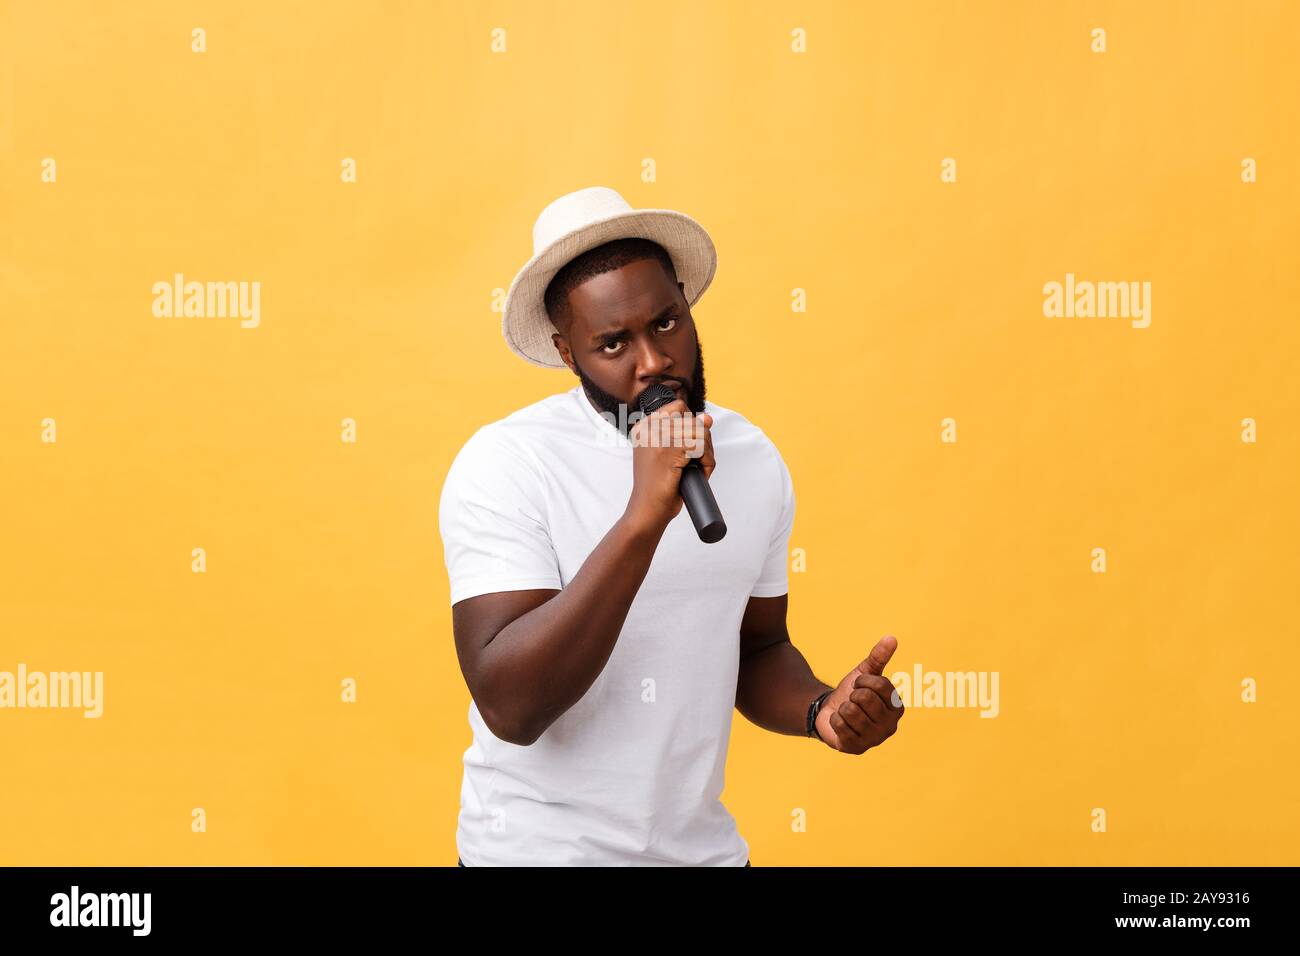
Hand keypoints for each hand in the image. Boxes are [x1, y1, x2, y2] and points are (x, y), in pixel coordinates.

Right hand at [623, 399, 714, 531]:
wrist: (647, 510)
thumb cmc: (658, 486)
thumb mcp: (669, 454)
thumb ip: (685, 433)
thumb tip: (707, 418)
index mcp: (644, 427)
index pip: (679, 406)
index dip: (691, 425)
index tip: (686, 447)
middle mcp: (648, 428)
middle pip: (693, 419)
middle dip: (702, 441)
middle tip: (694, 462)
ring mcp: (657, 438)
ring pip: (700, 432)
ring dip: (707, 453)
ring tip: (695, 468)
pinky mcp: (668, 451)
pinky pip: (702, 446)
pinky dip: (707, 462)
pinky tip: (698, 473)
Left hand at [815, 635, 903, 753]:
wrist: (830, 711)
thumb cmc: (852, 692)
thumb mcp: (865, 673)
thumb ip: (879, 657)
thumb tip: (892, 638)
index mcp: (897, 708)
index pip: (881, 685)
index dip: (864, 680)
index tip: (859, 685)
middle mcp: (890, 726)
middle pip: (865, 698)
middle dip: (852, 695)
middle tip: (852, 701)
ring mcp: (874, 740)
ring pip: (851, 711)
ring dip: (842, 707)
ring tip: (846, 712)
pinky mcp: (856, 748)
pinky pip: (840, 725)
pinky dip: (835, 719)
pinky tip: (840, 723)